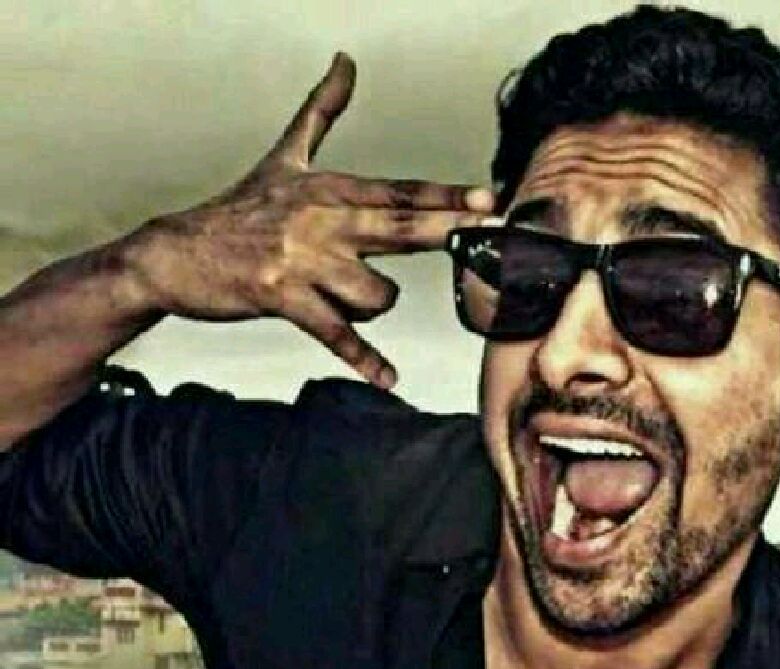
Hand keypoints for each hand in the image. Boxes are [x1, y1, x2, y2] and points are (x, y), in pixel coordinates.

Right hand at [128, 52, 493, 388]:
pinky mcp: (283, 298)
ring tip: (353, 301)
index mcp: (326, 189)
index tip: (487, 200)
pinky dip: (362, 358)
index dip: (445, 196)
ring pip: (375, 292)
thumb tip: (345, 64)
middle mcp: (320, 221)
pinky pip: (336, 333)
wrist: (175, 254)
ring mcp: (302, 261)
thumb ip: (320, 113)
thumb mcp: (282, 157)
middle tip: (488, 232)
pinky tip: (388, 378)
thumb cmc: (236, 211)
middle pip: (399, 227)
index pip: (397, 191)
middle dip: (447, 230)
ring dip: (377, 305)